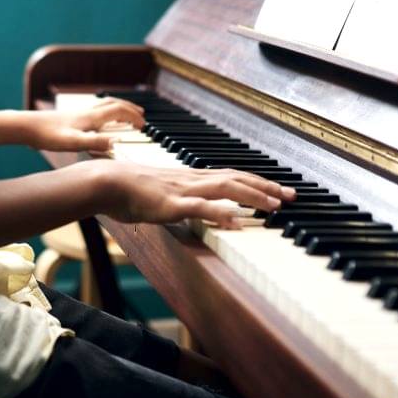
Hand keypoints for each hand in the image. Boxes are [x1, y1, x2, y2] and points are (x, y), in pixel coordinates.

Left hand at [29, 97, 145, 153]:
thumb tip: (116, 143)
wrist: (25, 126)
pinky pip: (93, 110)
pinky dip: (103, 112)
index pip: (119, 111)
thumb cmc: (46, 135)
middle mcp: (86, 112)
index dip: (133, 116)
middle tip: (141, 116)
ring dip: (118, 108)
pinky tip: (98, 121)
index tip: (145, 125)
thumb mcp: (72, 142)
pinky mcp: (69, 117)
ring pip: (103, 105)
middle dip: (130, 109)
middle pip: (113, 104)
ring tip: (124, 115)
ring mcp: (77, 113)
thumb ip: (94, 142)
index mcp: (90, 117)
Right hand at [85, 159, 295, 228]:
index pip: (232, 176)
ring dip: (252, 195)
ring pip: (224, 188)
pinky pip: (199, 208)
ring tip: (274, 205)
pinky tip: (236, 221)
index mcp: (191, 177)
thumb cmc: (130, 190)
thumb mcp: (164, 196)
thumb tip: (209, 213)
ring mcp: (183, 190)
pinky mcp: (171, 204)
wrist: (106, 182)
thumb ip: (186, 203)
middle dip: (266, 187)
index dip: (257, 182)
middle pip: (236, 179)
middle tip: (292, 196)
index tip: (280, 190)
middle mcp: (192, 180)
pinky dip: (220, 213)